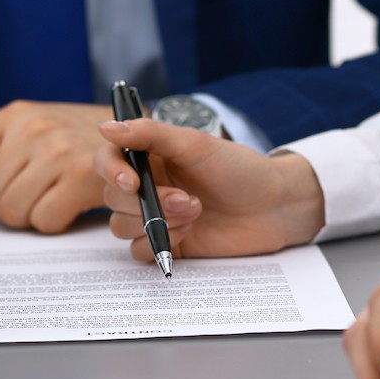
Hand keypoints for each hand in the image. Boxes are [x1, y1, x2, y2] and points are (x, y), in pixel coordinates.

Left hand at [0, 101, 113, 232]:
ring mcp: (56, 152)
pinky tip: (73, 207)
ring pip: (13, 213)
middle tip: (34, 201)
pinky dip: (57, 223)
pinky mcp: (80, 177)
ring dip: (31, 218)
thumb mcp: (41, 133)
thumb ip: (1, 158)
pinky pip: (44, 220)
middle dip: (5, 209)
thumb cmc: (88, 143)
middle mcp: (31, 129)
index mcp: (15, 115)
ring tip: (55, 201)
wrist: (147, 141)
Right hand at [94, 118, 324, 259]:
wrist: (273, 206)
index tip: (131, 181)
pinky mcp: (167, 243)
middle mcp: (147, 185)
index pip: (107, 160)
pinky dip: (158, 244)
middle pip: (111, 198)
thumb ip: (150, 134)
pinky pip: (138, 251)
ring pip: (120, 227)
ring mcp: (155, 217)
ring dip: (154, 222)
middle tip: (185, 199)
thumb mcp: (195, 144)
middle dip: (145, 202)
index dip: (111, 170)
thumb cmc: (239, 169)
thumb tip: (106, 127)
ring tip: (194, 212)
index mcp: (149, 156)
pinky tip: (189, 233)